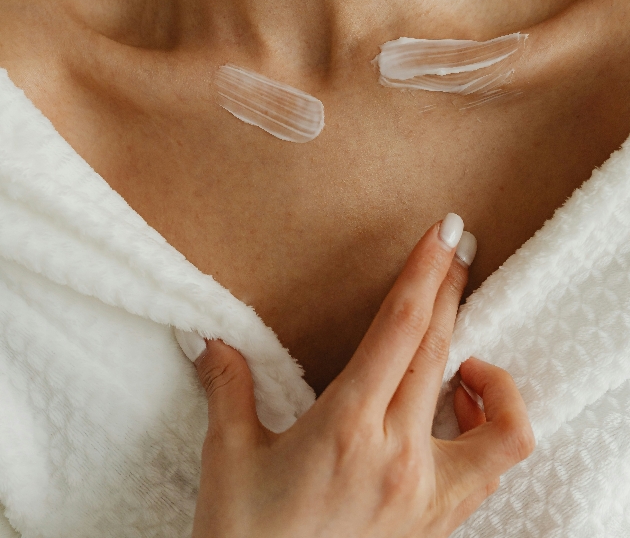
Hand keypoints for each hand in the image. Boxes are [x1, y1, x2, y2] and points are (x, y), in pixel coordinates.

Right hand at [189, 217, 534, 537]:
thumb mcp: (228, 459)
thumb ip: (228, 388)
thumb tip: (207, 338)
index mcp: (347, 427)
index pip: (401, 328)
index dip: (426, 272)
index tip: (445, 231)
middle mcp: (399, 455)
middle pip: (440, 348)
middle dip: (452, 288)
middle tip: (457, 249)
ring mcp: (428, 494)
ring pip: (495, 420)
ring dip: (491, 374)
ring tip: (466, 358)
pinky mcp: (439, 522)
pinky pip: (491, 469)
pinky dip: (492, 428)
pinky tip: (460, 414)